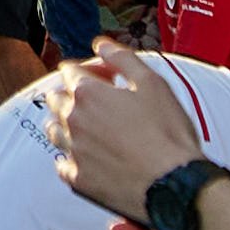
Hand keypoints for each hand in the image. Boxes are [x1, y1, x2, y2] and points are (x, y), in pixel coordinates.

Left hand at [46, 59, 209, 224]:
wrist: (175, 184)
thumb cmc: (168, 135)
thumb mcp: (153, 84)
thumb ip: (122, 59)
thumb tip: (101, 46)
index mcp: (88, 94)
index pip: (69, 70)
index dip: (89, 69)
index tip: (107, 77)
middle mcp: (73, 120)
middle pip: (57, 98)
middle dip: (73, 94)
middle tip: (100, 102)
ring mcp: (73, 151)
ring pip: (54, 130)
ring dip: (67, 124)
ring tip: (92, 128)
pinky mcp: (78, 179)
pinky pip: (62, 164)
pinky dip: (70, 158)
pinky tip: (87, 157)